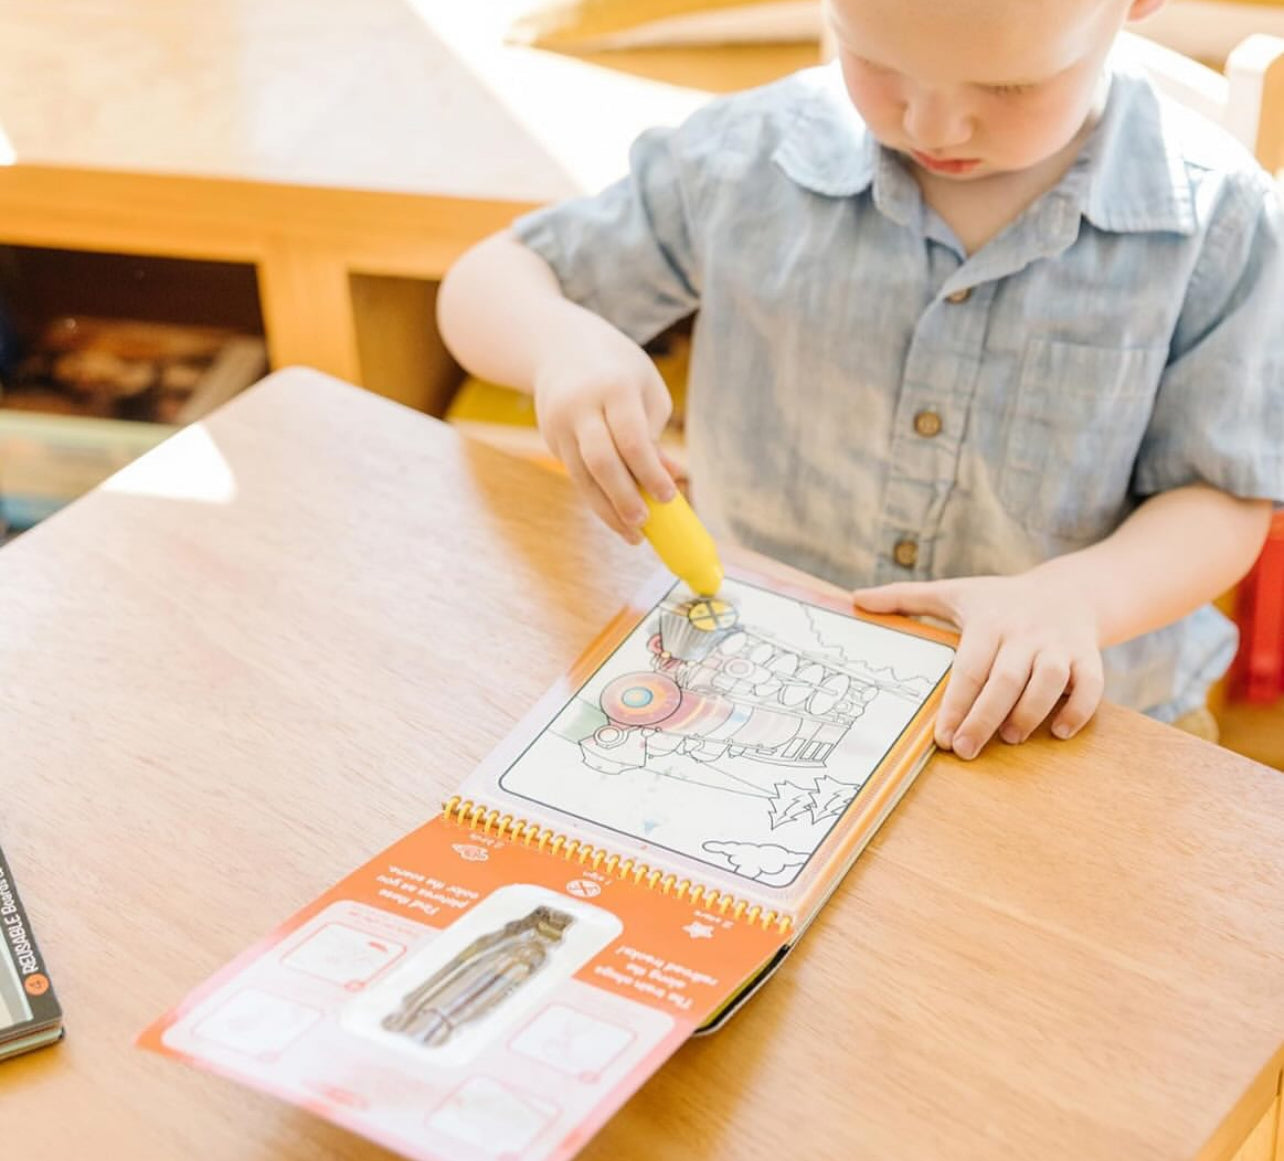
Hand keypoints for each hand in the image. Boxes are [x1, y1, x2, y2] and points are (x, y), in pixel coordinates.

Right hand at [533, 335, 677, 542]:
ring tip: (632, 535)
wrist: (558, 346)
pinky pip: (576, 476)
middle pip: (601, 461)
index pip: (631, 439)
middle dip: (623, 497)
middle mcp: (582, 406)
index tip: (669, 496)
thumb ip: (656, 433)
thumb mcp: (645, 389)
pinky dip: (597, 499)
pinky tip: (616, 517)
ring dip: (607, 510)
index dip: (650, 473)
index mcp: (614, 387)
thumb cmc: (618, 369)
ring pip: (582, 476)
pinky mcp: (551, 439)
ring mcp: (560, 423)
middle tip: (644, 525)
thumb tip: (669, 477)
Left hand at [852, 573, 1104, 758]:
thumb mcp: (953, 593)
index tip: (940, 737)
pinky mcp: (1089, 657)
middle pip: (1005, 680)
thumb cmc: (999, 601)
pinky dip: (1078, 710)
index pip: (970, 667)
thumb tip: (855, 598)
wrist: (1069, 592)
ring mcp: (1059, 644)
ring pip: (1048, 682)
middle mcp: (1025, 632)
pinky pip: (1091, 686)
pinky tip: (1058, 732)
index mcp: (989, 620)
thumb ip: (905, 598)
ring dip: (1029, 714)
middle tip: (965, 750)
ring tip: (1009, 738)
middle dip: (984, 719)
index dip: (956, 704)